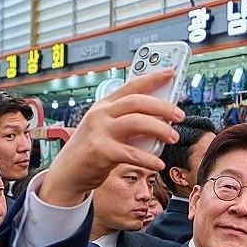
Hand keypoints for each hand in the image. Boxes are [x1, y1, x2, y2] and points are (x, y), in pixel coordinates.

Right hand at [38, 70, 184, 205]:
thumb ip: (128, 120)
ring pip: (136, 122)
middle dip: (162, 106)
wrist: (67, 173)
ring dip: (159, 129)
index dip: (153, 78)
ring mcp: (99, 131)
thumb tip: (160, 117)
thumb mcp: (106, 128)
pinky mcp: (101, 151)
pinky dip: (148, 159)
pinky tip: (158, 164)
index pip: (131, 85)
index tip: (170, 73)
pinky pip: (132, 153)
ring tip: (173, 138)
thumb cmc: (91, 150)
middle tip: (179, 115)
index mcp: (104, 105)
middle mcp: (101, 114)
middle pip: (137, 102)